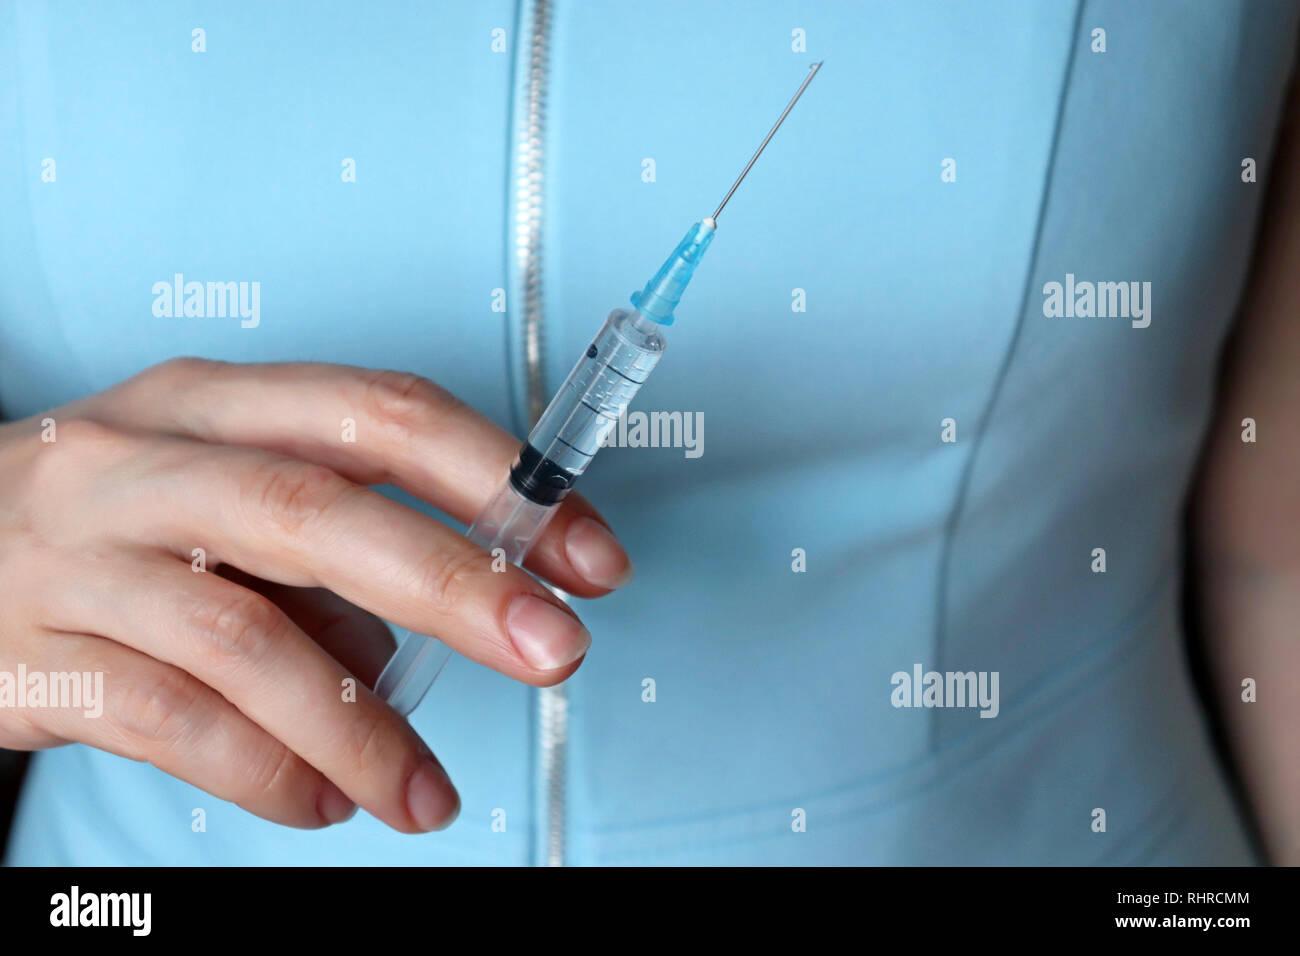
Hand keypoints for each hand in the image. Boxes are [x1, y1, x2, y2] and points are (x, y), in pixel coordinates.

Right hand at [0, 359, 632, 831]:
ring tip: (427, 793)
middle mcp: (145, 462)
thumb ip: (328, 546)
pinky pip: (166, 722)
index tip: (586, 552)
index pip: (381, 414)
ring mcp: (79, 557)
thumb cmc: (112, 523)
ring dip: (362, 727)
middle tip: (554, 651)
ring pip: (245, 637)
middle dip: (455, 585)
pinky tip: (323, 801)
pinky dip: (265, 771)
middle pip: (320, 511)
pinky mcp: (32, 657)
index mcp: (217, 401)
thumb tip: (437, 621)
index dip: (497, 479)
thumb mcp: (218, 492)